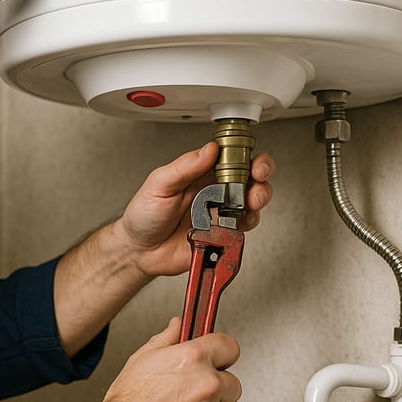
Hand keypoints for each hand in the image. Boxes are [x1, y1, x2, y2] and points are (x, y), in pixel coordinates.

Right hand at [96, 317, 241, 401]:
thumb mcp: (141, 360)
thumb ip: (167, 339)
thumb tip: (178, 325)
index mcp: (192, 359)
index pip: (229, 347)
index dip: (222, 354)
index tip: (217, 361)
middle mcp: (207, 385)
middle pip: (232, 384)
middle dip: (215, 390)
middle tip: (189, 398)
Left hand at [115, 142, 273, 276]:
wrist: (140, 251)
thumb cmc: (144, 215)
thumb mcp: (159, 184)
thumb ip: (184, 167)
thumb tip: (208, 150)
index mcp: (200, 172)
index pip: (229, 155)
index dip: (244, 152)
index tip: (248, 155)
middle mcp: (214, 190)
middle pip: (249, 175)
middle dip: (261, 172)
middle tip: (257, 176)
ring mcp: (220, 212)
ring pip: (252, 200)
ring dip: (259, 197)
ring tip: (250, 201)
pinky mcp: (223, 234)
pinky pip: (244, 227)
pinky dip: (248, 223)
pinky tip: (237, 222)